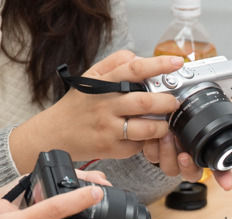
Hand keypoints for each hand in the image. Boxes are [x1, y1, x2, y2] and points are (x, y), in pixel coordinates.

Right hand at [10, 51, 185, 172]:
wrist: (55, 133)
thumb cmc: (77, 105)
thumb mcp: (90, 77)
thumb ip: (115, 63)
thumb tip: (140, 58)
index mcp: (102, 83)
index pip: (134, 69)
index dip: (159, 65)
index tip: (176, 63)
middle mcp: (105, 105)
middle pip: (145, 102)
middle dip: (167, 101)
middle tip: (174, 101)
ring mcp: (108, 128)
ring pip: (145, 127)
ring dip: (162, 126)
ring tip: (164, 123)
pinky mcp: (111, 148)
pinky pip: (137, 145)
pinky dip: (146, 141)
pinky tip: (144, 136)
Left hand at [142, 100, 231, 190]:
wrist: (164, 104)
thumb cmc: (190, 109)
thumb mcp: (211, 107)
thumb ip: (230, 111)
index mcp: (203, 153)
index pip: (219, 170)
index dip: (223, 177)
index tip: (225, 182)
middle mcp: (187, 158)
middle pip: (190, 174)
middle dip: (188, 166)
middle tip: (185, 155)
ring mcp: (170, 155)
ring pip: (169, 167)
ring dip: (168, 153)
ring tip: (167, 136)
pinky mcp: (152, 149)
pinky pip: (151, 154)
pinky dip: (152, 146)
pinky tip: (154, 134)